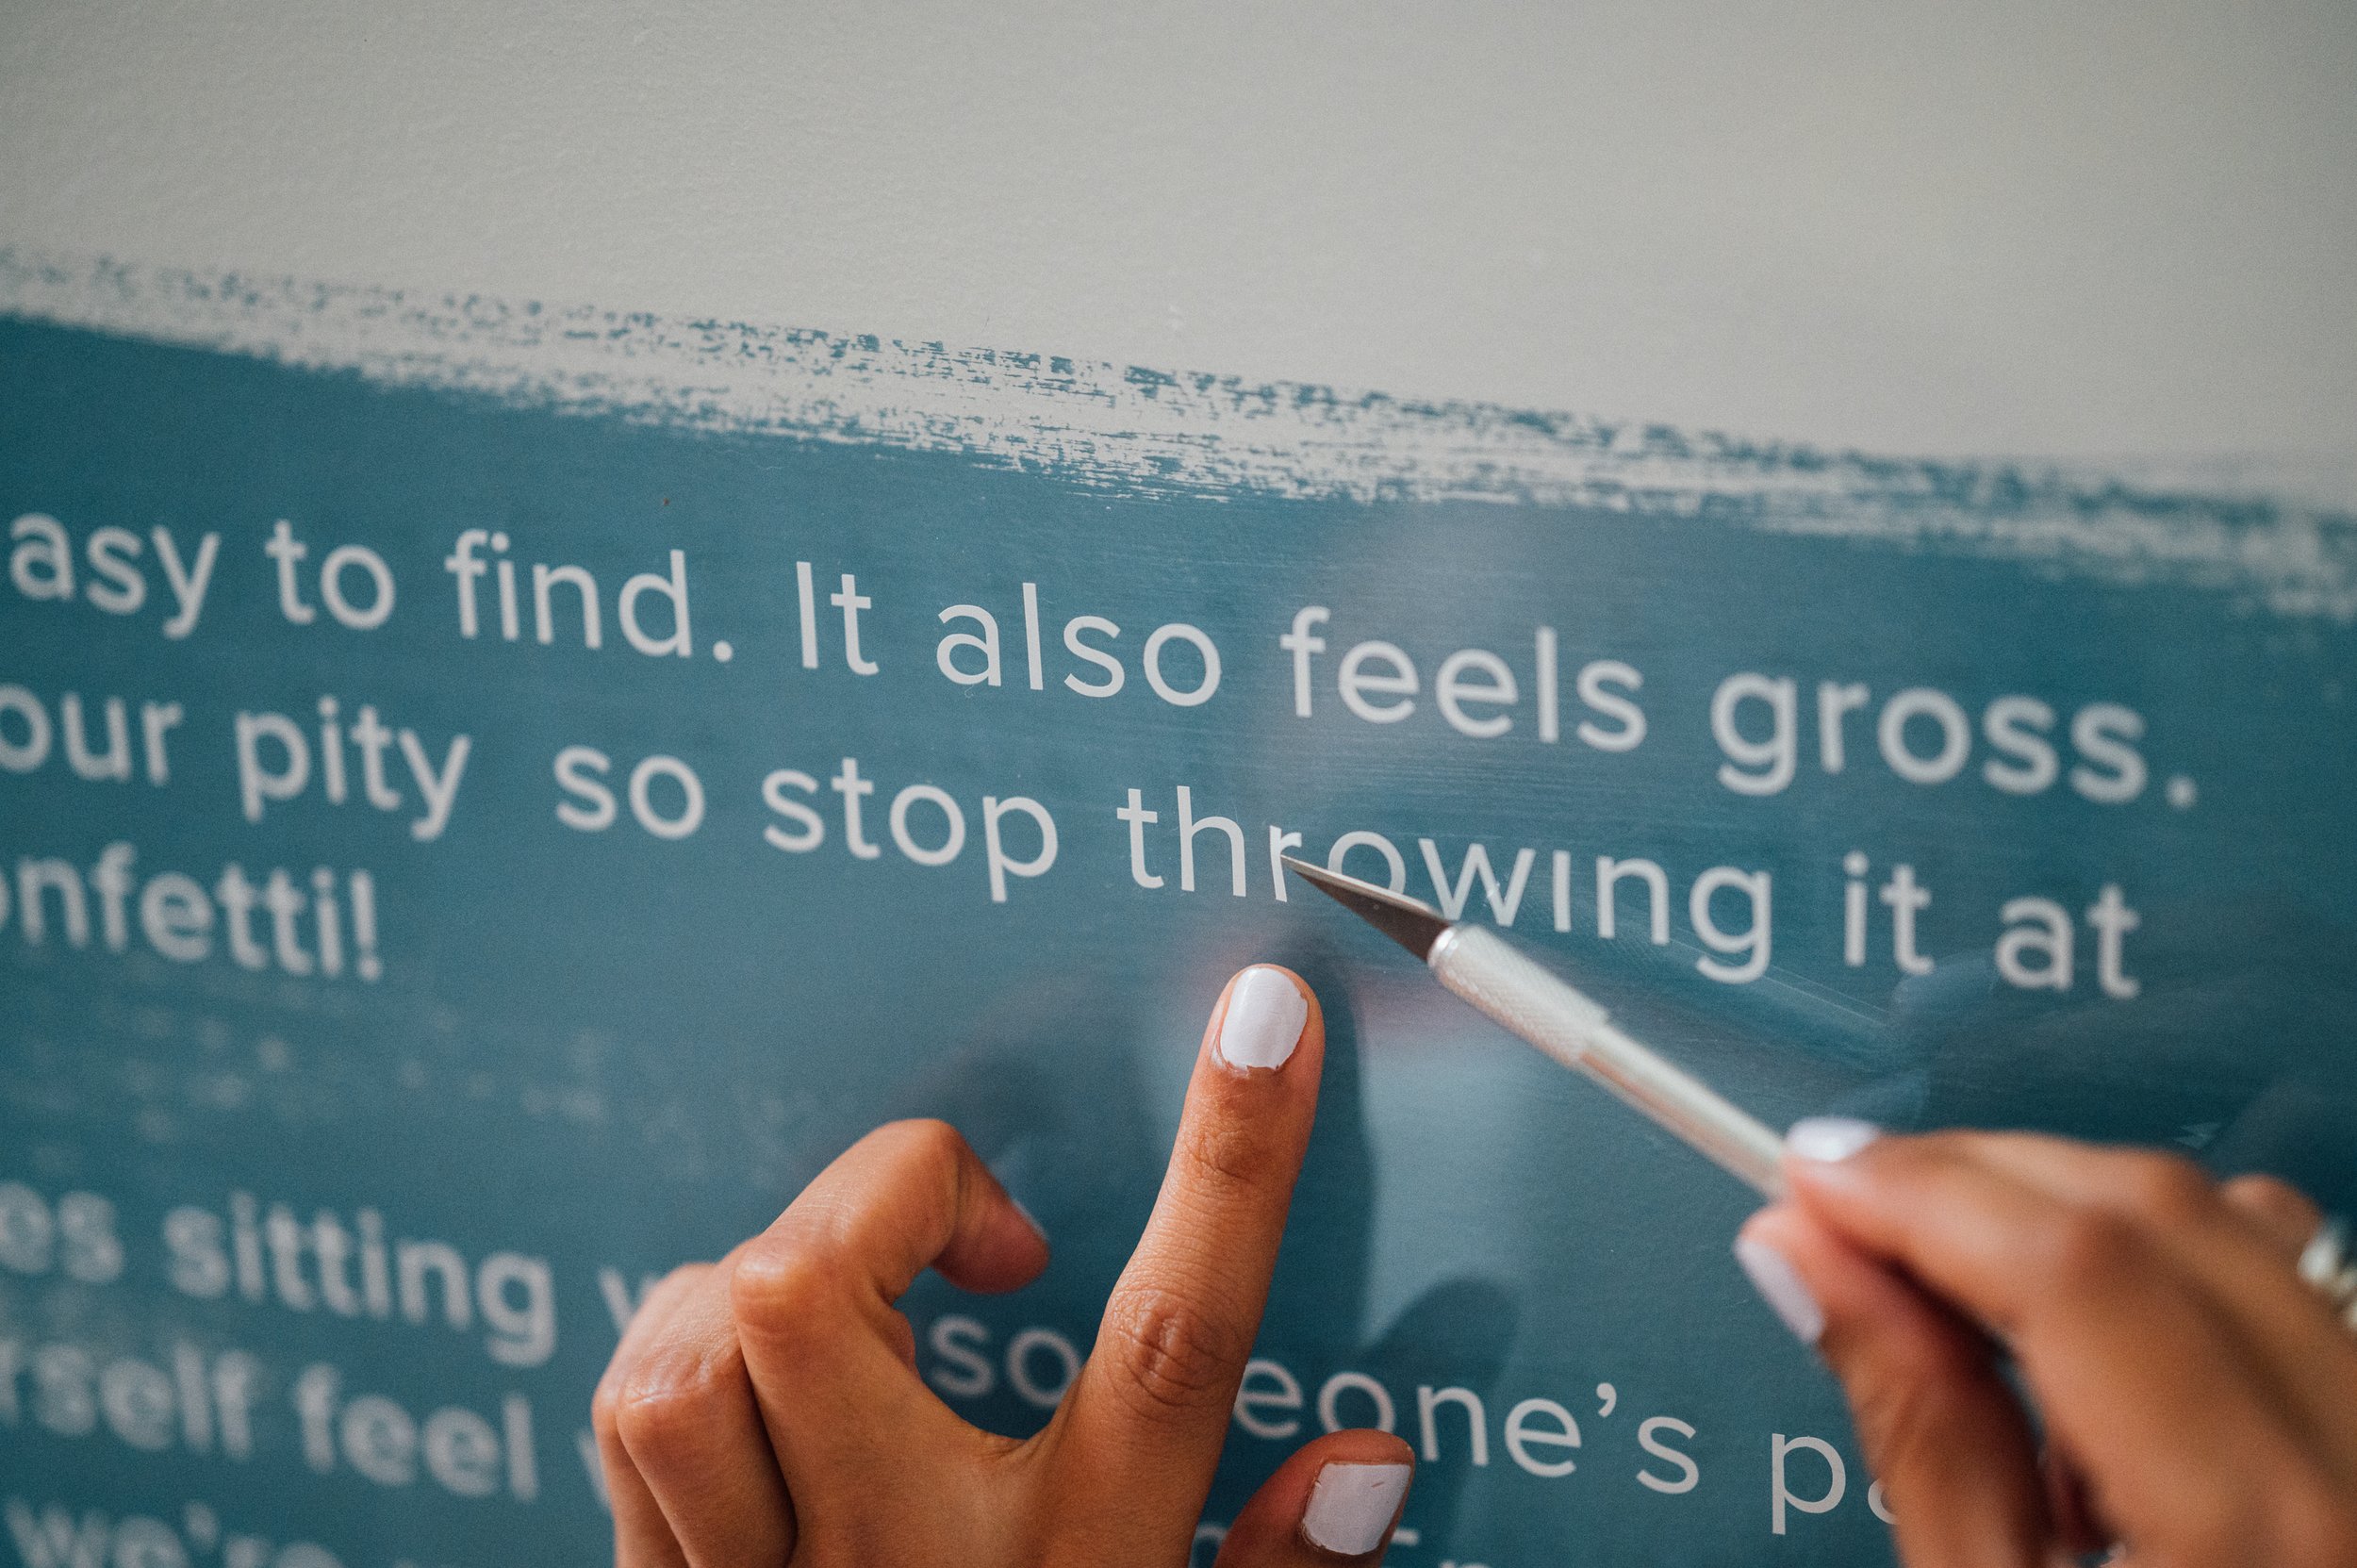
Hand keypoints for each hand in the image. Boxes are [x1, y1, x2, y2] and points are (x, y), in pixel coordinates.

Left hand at [591, 964, 1416, 1566]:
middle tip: (968, 1247)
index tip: (1268, 1021)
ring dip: (765, 1278)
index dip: (1236, 1164)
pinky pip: (633, 1422)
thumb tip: (1366, 1459)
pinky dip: (686, 1353)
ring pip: (687, 1348)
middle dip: (885, 1200)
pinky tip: (765, 1379)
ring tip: (858, 1312)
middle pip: (814, 1298)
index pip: (1173, 1343)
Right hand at [1737, 1120, 2356, 1565]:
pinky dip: (2167, 1268)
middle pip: (2160, 1215)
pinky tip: (2078, 1341)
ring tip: (1945, 1275)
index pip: (2078, 1267)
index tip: (1810, 1183)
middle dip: (1979, 1177)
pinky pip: (2293, 1292)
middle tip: (1844, 1206)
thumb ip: (1916, 1429)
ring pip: (2236, 1229)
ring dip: (2067, 1211)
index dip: (1921, 1192)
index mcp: (2262, 1539)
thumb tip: (1810, 1259)